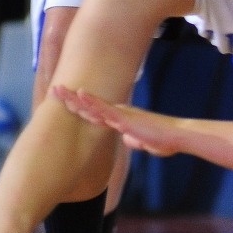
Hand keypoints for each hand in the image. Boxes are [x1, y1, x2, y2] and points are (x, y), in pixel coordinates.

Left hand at [53, 85, 180, 156]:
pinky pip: (104, 108)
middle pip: (90, 106)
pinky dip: (91, 100)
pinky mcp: (125, 118)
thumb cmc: (165, 141)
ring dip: (74, 97)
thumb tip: (128, 141)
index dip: (81, 108)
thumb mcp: (146, 144)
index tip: (67, 103)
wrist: (177, 137)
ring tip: (57, 88)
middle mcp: (119, 114)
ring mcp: (121, 115)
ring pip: (92, 105)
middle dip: (71, 99)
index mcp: (122, 120)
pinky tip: (79, 93)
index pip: (96, 115)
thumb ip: (136, 141)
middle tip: (55, 89)